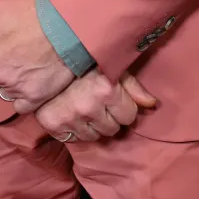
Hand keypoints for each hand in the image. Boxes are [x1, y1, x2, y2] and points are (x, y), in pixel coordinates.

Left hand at [0, 0, 73, 111]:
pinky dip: (24, 97)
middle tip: (14, 57)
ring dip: (10, 83)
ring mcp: (15, 88)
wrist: (66, 24)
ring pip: (4, 92)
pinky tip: (32, 83)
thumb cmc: (31, 12)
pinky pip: (20, 106)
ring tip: (26, 68)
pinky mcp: (34, 98)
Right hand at [34, 68, 156, 142]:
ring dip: (95, 124)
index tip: (116, 97)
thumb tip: (152, 104)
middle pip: (114, 128)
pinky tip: (76, 113)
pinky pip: (77, 139)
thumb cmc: (85, 61)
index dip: (125, 106)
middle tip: (101, 101)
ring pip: (96, 136)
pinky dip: (79, 129)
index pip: (130, 115)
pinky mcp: (55, 126)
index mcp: (106, 89)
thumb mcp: (112, 66)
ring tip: (88, 106)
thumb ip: (133, 86)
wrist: (46, 59)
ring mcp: (71, 118)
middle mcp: (88, 106)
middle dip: (111, 116)